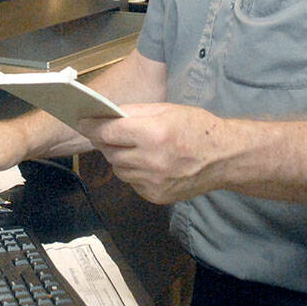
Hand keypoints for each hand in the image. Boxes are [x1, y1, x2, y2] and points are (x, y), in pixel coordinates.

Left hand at [77, 102, 222, 203]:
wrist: (224, 158)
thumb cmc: (196, 127)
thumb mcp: (167, 110)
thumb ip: (135, 112)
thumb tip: (107, 114)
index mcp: (153, 134)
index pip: (109, 132)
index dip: (92, 125)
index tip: (82, 121)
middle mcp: (151, 160)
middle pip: (110, 152)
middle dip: (105, 141)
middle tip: (106, 133)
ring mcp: (153, 182)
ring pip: (118, 169)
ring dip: (118, 157)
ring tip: (130, 147)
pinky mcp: (156, 196)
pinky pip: (132, 182)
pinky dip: (132, 171)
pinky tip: (146, 162)